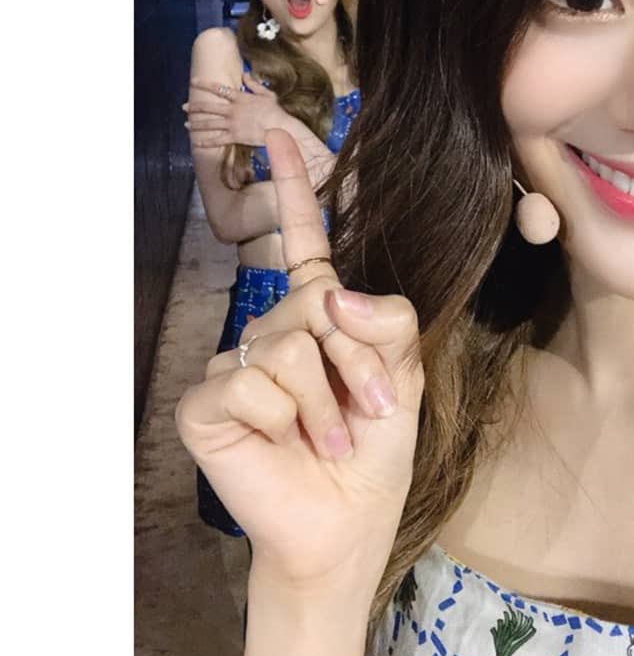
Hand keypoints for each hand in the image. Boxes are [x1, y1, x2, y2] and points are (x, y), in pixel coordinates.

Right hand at [175, 130, 424, 590]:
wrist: (347, 521)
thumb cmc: (373, 449)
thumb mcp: (404, 377)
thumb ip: (386, 322)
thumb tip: (332, 295)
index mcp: (318, 314)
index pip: (303, 242)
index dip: (291, 189)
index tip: (279, 134)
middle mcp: (272, 328)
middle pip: (317, 300)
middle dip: (356, 360)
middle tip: (366, 407)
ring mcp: (234, 361)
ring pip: (286, 342)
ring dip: (326, 399)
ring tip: (329, 435)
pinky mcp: (208, 401)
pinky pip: (252, 381)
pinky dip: (287, 418)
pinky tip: (287, 443)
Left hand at [184, 77, 282, 147]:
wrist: (280, 128)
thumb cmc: (276, 111)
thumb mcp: (267, 94)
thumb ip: (254, 84)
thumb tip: (245, 74)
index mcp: (239, 98)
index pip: (218, 89)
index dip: (204, 84)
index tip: (192, 81)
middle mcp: (232, 110)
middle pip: (208, 107)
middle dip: (194, 107)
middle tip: (184, 107)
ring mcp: (232, 124)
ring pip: (209, 123)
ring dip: (196, 124)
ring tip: (186, 124)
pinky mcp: (234, 137)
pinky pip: (217, 140)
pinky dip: (205, 142)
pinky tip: (196, 142)